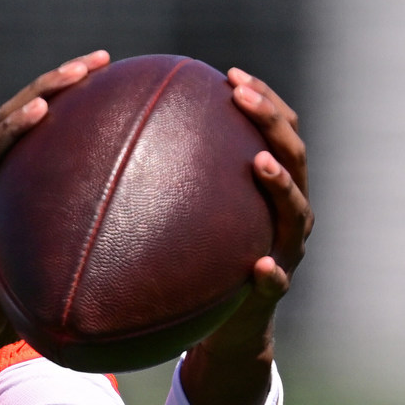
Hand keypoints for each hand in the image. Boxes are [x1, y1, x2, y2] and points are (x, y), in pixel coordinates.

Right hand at [0, 52, 111, 401]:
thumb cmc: (20, 302)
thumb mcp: (70, 261)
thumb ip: (99, 239)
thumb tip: (163, 241)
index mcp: (24, 180)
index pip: (50, 125)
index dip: (80, 97)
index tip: (119, 80)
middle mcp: (3, 171)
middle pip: (32, 106)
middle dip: (67, 76)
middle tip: (104, 60)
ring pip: (11, 116)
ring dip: (45, 88)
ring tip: (78, 72)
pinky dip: (17, 126)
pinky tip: (44, 109)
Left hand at [178, 68, 311, 404]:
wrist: (228, 329)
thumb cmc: (200, 264)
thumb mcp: (186, 219)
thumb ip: (168, 184)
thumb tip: (109, 141)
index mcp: (269, 186)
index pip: (276, 130)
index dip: (261, 98)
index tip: (229, 75)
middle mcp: (287, 212)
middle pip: (294, 156)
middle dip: (270, 122)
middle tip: (241, 97)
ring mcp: (288, 249)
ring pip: (295, 212)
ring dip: (280, 186)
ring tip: (259, 163)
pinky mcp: (276, 291)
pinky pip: (276, 280)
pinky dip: (271, 272)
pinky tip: (259, 265)